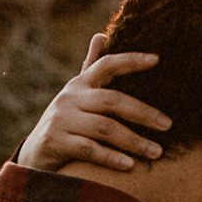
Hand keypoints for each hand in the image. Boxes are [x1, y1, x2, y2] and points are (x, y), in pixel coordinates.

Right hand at [21, 33, 171, 171]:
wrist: (34, 155)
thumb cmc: (65, 124)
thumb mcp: (76, 96)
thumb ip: (90, 68)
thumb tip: (101, 35)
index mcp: (79, 85)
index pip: (106, 65)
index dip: (131, 60)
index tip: (157, 60)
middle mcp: (69, 98)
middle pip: (112, 100)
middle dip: (143, 112)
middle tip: (168, 125)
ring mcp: (61, 120)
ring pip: (104, 127)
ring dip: (134, 141)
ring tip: (156, 152)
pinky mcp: (54, 142)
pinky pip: (89, 149)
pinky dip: (111, 157)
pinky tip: (130, 166)